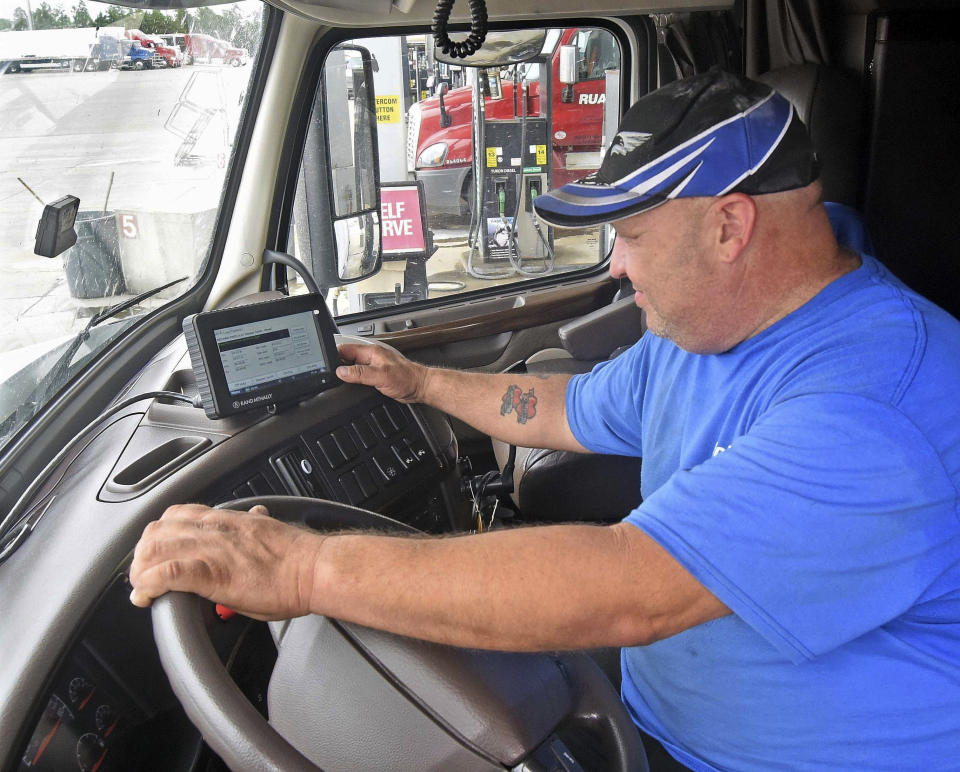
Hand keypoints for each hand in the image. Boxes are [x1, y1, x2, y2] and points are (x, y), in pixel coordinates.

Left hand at [128, 504, 322, 620]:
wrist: (314, 569)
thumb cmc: (298, 557)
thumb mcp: (270, 529)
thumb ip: (254, 522)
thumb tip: (256, 515)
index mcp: (227, 519)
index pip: (177, 515)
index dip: (159, 534)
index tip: (157, 554)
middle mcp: (214, 530)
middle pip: (156, 531)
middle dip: (142, 555)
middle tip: (143, 577)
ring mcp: (211, 550)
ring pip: (154, 548)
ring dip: (140, 571)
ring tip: (142, 589)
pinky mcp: (212, 574)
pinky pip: (166, 573)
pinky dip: (149, 585)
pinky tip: (146, 596)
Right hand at [336, 343, 428, 402]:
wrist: (420, 387)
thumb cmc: (407, 378)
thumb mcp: (381, 376)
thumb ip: (360, 373)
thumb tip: (342, 371)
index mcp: (371, 352)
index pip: (345, 349)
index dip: (333, 356)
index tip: (326, 366)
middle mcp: (370, 357)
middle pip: (346, 358)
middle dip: (338, 366)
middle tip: (332, 376)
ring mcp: (372, 366)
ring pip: (352, 367)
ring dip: (346, 373)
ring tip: (342, 381)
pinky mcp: (375, 375)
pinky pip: (359, 375)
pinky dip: (354, 380)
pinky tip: (353, 385)